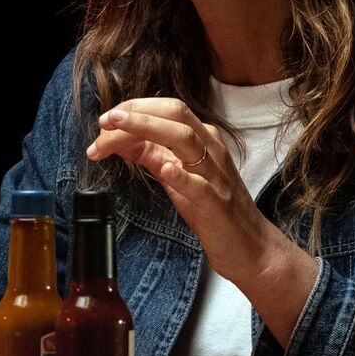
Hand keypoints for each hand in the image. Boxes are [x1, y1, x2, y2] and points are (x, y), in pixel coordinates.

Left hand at [85, 98, 284, 284]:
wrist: (249, 246)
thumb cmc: (211, 208)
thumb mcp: (177, 175)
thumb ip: (151, 154)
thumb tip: (118, 139)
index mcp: (202, 139)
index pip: (167, 110)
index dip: (134, 109)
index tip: (107, 118)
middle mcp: (211, 150)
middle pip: (176, 114)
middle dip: (137, 112)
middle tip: (105, 119)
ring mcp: (215, 175)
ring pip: (185, 139)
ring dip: (148, 129)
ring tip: (118, 130)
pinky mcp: (216, 203)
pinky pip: (199, 185)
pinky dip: (180, 174)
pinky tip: (164, 169)